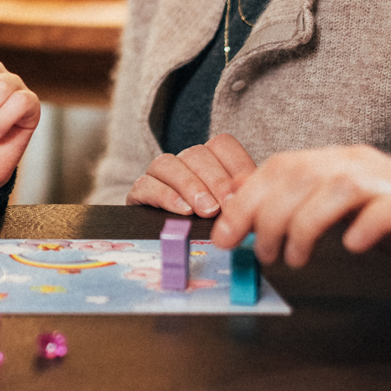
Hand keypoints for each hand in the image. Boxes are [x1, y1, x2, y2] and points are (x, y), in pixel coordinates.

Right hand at [127, 133, 257, 216]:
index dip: (236, 165)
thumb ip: (241, 200)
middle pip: (197, 154)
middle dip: (215, 181)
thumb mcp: (231, 213)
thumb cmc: (211, 228)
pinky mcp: (140, 191)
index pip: (222, 145)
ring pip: (168, 163)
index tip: (244, 193)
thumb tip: (250, 194)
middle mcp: (184, 161)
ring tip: (206, 210)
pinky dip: (165, 196)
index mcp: (210, 160)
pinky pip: (146, 184)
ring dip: (190, 186)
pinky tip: (182, 211)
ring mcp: (159, 174)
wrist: (172, 246)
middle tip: (226, 205)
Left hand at [209, 145, 390, 306]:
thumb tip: (237, 227)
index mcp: (334, 161)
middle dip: (270, 215)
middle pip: (304, 174)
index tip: (224, 236)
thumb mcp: (336, 215)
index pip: (279, 167)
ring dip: (308, 223)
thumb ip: (293, 213)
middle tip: (263, 254)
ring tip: (296, 258)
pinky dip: (369, 224)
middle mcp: (360, 163)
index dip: (246, 200)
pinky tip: (353, 246)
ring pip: (342, 186)